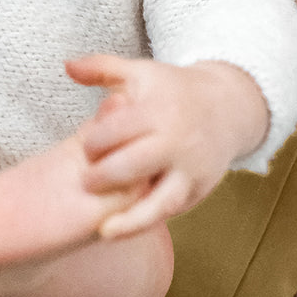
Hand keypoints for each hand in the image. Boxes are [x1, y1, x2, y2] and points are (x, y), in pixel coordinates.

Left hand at [67, 54, 268, 238]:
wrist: (228, 108)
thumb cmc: (173, 91)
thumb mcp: (141, 73)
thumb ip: (102, 68)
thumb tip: (67, 66)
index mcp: (158, 110)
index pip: (118, 131)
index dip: (95, 143)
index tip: (85, 149)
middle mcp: (176, 142)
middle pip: (134, 166)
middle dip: (104, 177)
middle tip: (86, 182)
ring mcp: (189, 170)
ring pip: (159, 201)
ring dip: (129, 218)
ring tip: (103, 230)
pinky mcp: (196, 191)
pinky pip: (169, 212)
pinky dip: (145, 223)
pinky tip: (120, 231)